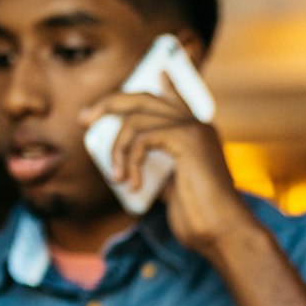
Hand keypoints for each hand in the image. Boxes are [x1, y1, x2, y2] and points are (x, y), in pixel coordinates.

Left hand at [79, 78, 255, 260]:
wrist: (221, 232)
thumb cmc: (199, 219)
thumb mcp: (173, 189)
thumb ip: (159, 168)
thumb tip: (133, 161)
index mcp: (197, 135)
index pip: (174, 98)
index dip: (162, 84)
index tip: (154, 73)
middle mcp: (196, 125)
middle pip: (144, 97)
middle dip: (109, 103)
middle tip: (84, 120)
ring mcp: (192, 128)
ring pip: (136, 118)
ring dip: (117, 148)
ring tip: (117, 177)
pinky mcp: (186, 138)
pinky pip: (141, 136)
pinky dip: (129, 158)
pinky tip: (132, 183)